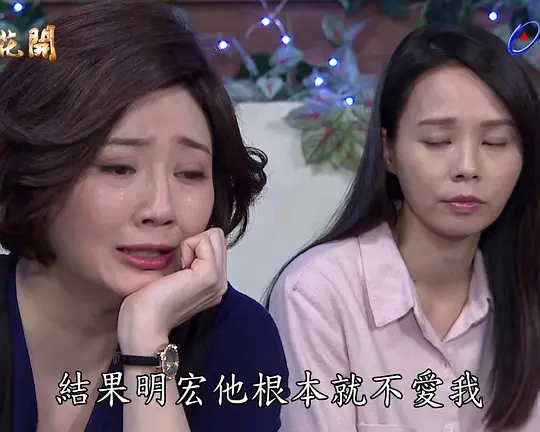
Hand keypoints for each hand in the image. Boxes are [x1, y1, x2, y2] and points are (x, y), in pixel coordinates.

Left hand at [117, 227, 227, 350]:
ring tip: (178, 269)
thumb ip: (187, 261)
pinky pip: (203, 240)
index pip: (214, 244)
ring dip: (190, 245)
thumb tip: (187, 241)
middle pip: (216, 237)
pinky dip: (186, 247)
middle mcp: (220, 283)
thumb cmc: (148, 306)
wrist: (144, 325)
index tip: (176, 270)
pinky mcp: (210, 275)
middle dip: (194, 242)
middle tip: (177, 267)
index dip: (192, 247)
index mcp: (213, 284)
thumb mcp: (172, 276)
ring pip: (213, 236)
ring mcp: (218, 280)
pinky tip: (178, 269)